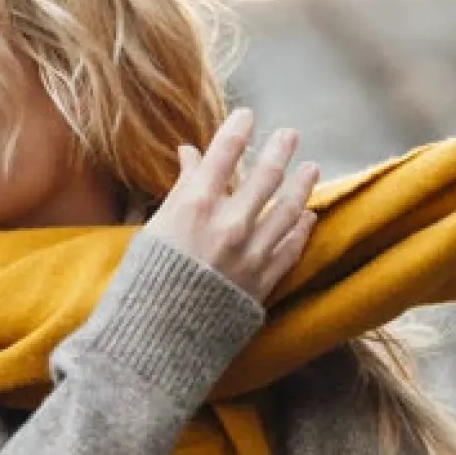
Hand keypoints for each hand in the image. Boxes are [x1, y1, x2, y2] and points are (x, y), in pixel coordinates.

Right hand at [142, 106, 317, 304]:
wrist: (158, 339)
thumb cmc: (145, 281)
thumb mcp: (155, 227)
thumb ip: (181, 188)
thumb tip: (191, 153)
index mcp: (195, 205)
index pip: (224, 152)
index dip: (239, 129)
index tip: (248, 116)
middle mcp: (229, 223)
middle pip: (265, 175)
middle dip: (280, 149)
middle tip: (290, 134)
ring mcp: (252, 252)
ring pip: (287, 208)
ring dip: (301, 185)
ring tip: (311, 168)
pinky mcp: (264, 280)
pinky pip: (291, 247)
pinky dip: (301, 228)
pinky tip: (307, 215)